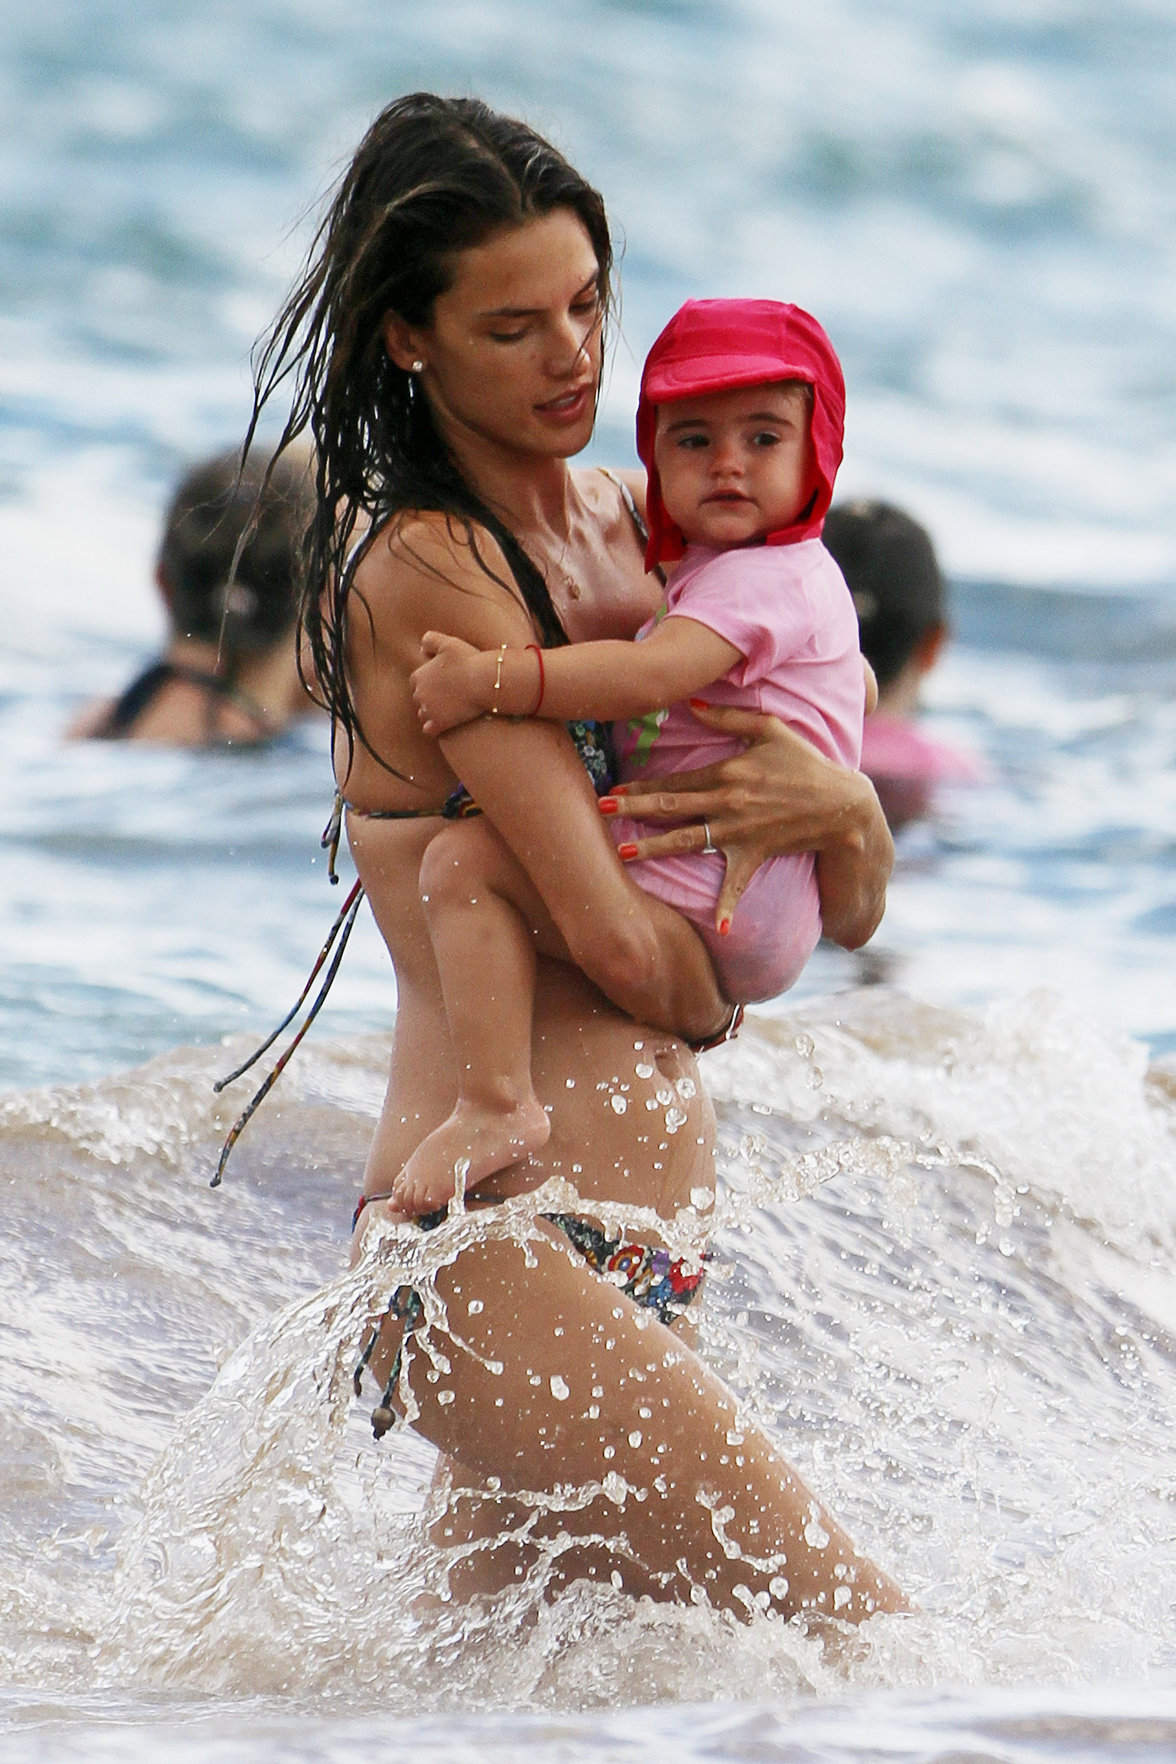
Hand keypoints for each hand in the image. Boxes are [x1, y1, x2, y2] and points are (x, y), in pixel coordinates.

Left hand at [411, 631, 489, 735]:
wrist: (484, 681)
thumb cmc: (468, 660)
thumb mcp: (448, 643)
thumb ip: (430, 641)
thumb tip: (422, 649)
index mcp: (418, 676)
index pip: (417, 681)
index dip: (430, 680)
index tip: (444, 680)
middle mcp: (419, 694)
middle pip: (420, 698)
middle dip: (430, 697)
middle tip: (449, 694)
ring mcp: (428, 711)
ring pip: (424, 714)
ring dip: (432, 712)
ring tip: (449, 709)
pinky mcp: (439, 724)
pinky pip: (429, 730)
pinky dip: (434, 728)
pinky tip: (446, 724)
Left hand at [602, 701, 891, 945]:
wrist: (841, 804)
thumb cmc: (805, 763)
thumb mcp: (770, 729)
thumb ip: (730, 714)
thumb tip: (691, 701)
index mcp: (728, 773)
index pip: (676, 782)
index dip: (642, 786)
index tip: (612, 790)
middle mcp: (728, 803)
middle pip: (672, 808)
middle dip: (634, 810)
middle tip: (601, 810)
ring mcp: (740, 832)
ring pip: (689, 841)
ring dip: (655, 848)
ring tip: (624, 852)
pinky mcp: (755, 854)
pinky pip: (737, 883)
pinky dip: (728, 906)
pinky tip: (718, 927)